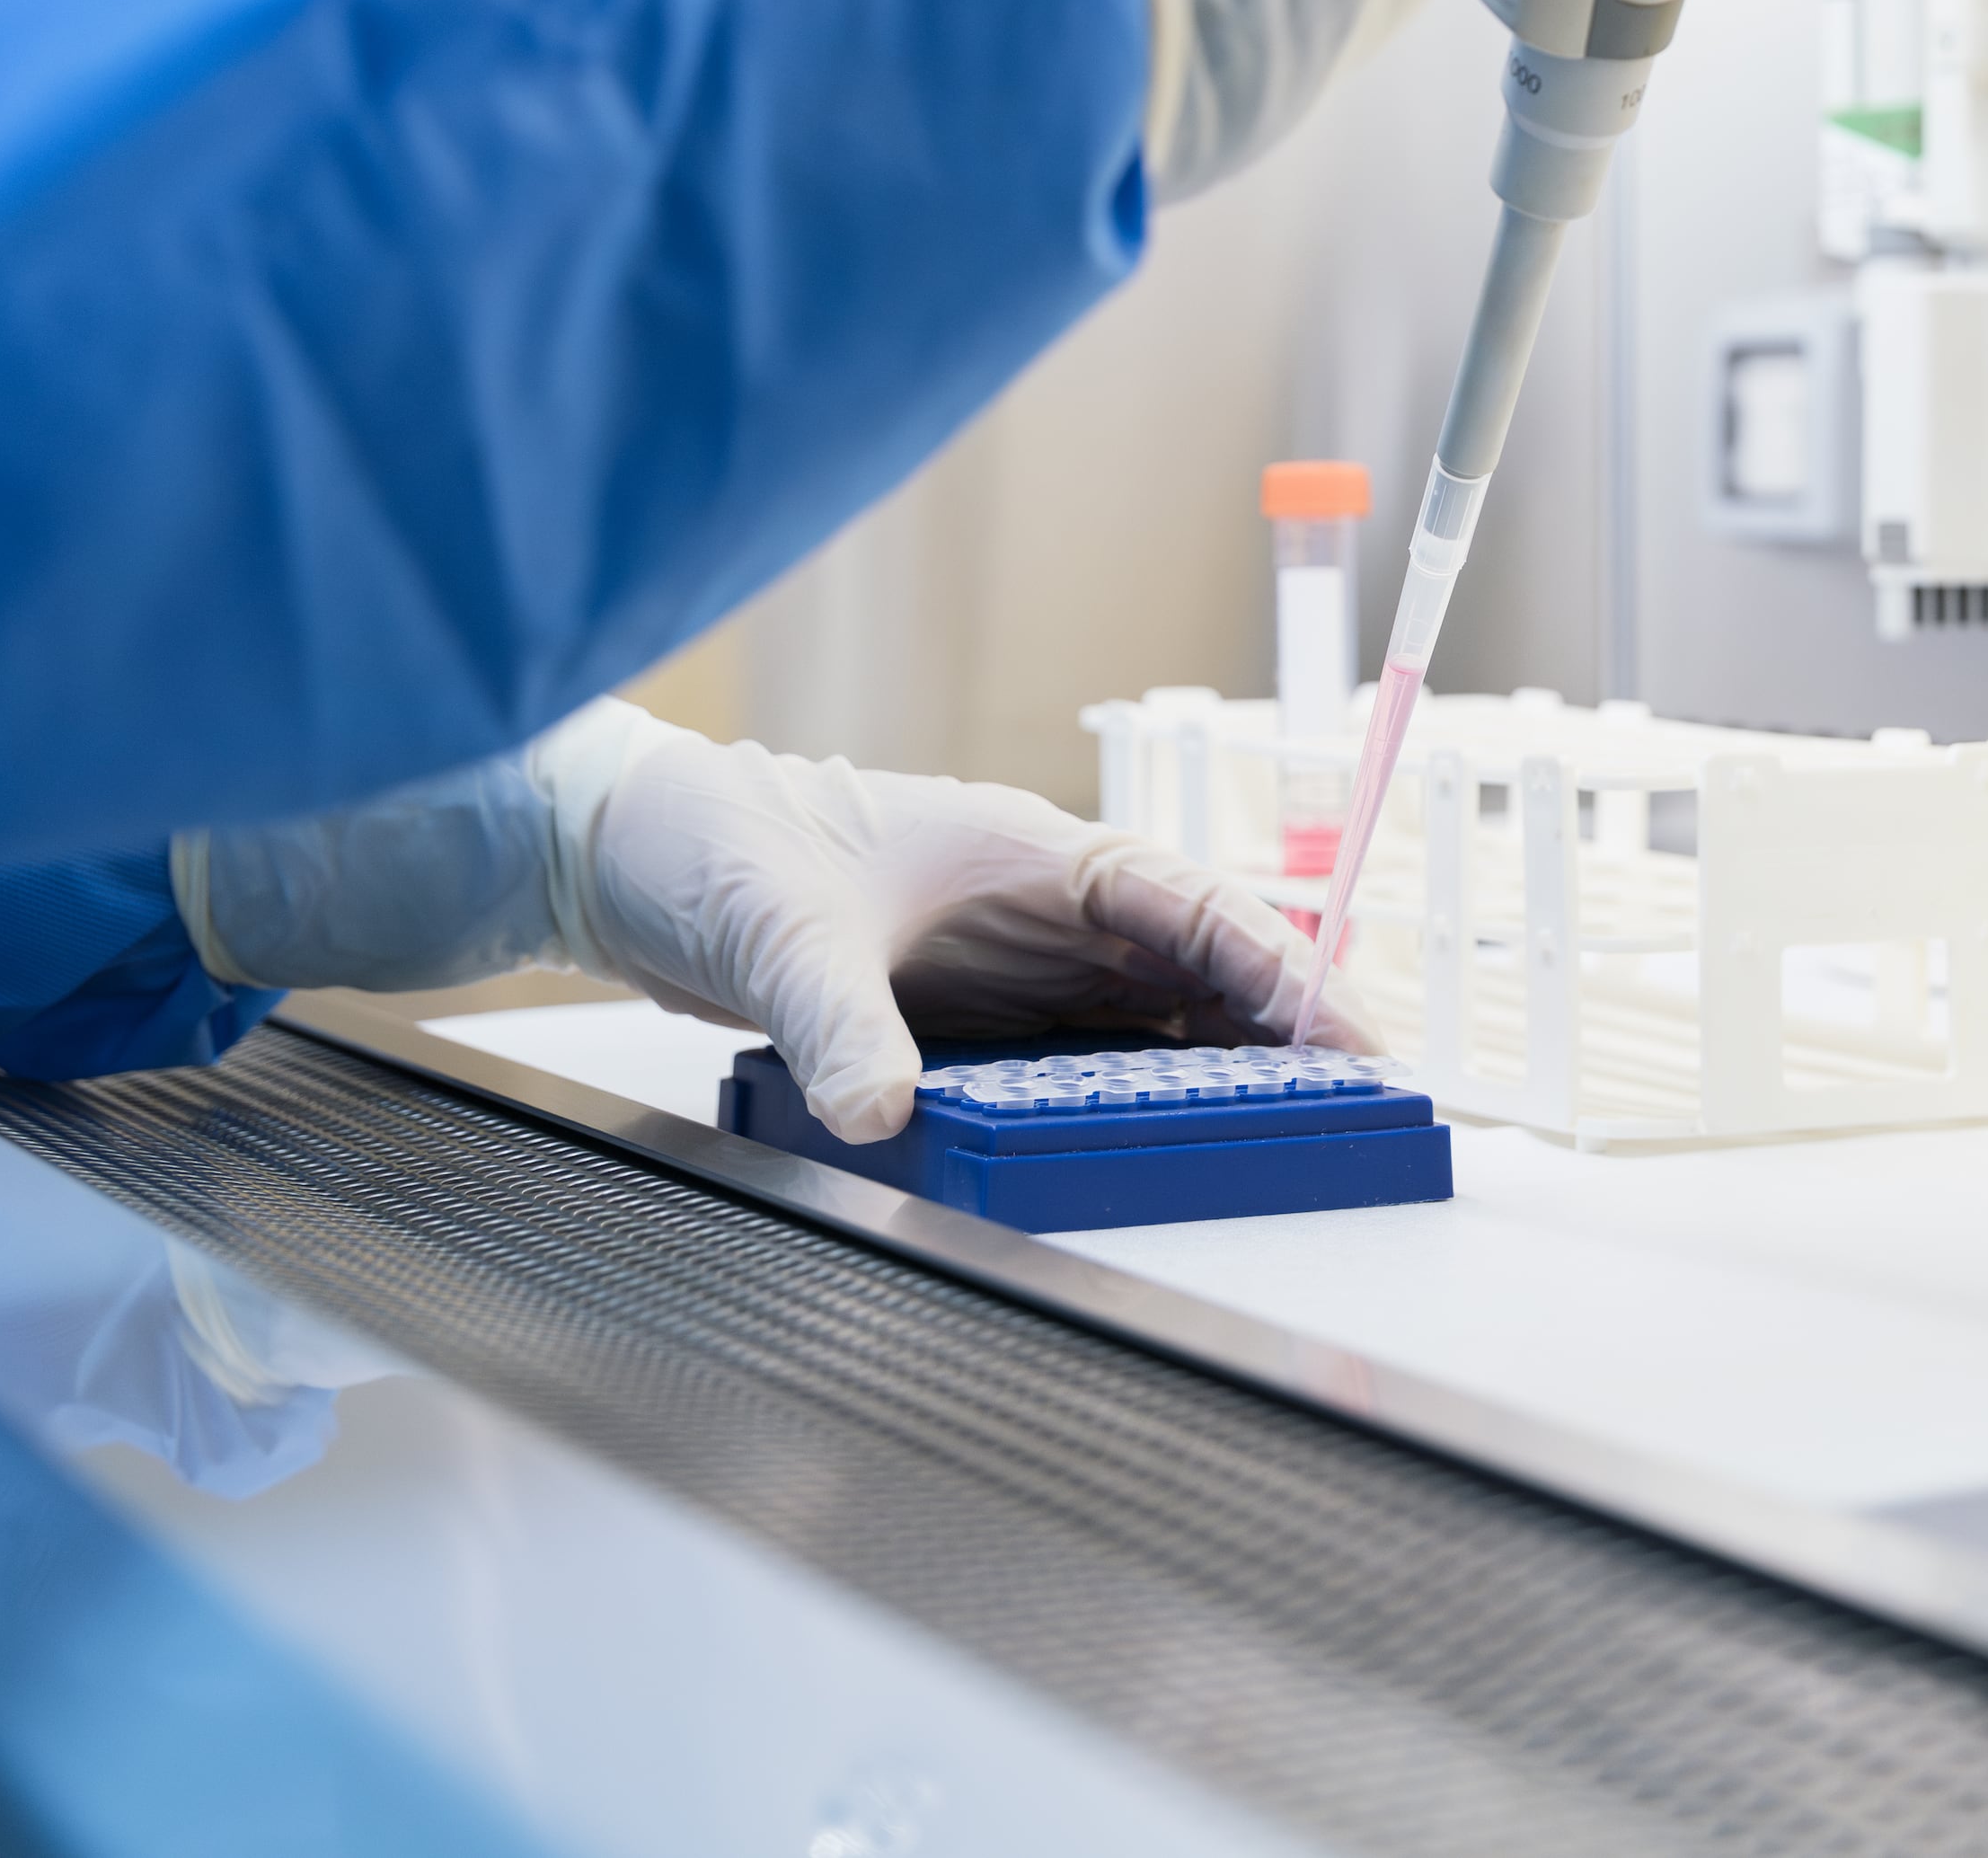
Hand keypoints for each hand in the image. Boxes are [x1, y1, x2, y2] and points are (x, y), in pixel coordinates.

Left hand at [177, 703, 1357, 1141]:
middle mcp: (1038, 906)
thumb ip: (838, 1024)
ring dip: (1221, 1066)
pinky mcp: (969, 1015)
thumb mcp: (780, 932)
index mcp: (1029, 851)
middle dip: (1283, 1027)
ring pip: (1151, 1017)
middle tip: (1368, 1100)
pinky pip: (1082, 1058)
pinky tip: (1173, 1144)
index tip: (1346, 1027)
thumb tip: (886, 1114)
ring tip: (1301, 1134)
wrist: (619, 851)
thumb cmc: (706, 843)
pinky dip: (1139, 1094)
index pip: (1187, 904)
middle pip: (1195, 968)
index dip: (1277, 965)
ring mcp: (1009, 963)